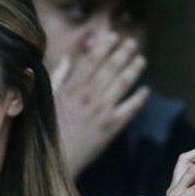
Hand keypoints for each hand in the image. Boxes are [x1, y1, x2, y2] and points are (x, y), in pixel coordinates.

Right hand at [51, 31, 150, 181]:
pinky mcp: (111, 127)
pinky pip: (130, 109)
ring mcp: (102, 111)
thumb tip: (68, 58)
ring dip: (133, 70)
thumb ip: (59, 77)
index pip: (91, 61)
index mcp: (72, 88)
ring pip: (122, 84)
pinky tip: (146, 90)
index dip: (104, 46)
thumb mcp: (48, 99)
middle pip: (110, 68)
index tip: (113, 36)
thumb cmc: (48, 130)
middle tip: (132, 42)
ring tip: (141, 59)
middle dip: (122, 53)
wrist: (56, 159)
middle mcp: (89, 96)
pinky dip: (139, 98)